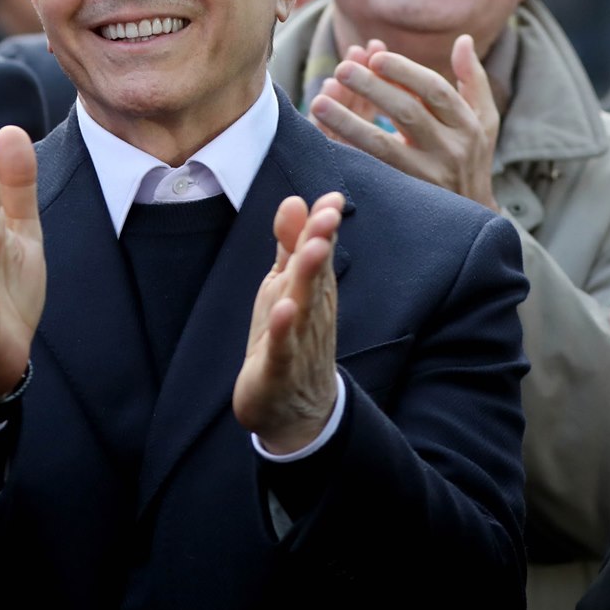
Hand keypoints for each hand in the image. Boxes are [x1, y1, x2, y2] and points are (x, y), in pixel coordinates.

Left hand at [234, 192, 342, 453]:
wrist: (294, 409)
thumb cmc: (290, 336)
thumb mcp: (285, 285)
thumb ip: (290, 244)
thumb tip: (295, 200)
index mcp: (313, 290)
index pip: (320, 252)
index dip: (323, 226)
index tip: (331, 199)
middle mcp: (311, 312)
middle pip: (316, 274)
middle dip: (320, 244)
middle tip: (327, 215)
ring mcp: (297, 341)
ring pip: (303, 306)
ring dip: (308, 278)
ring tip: (311, 250)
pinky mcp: (278, 369)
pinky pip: (281, 348)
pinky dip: (282, 330)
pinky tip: (283, 309)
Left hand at [308, 35, 500, 210]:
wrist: (473, 219)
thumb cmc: (473, 159)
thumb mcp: (484, 120)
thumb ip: (473, 79)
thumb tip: (462, 40)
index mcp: (467, 125)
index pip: (435, 91)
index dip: (405, 72)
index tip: (375, 57)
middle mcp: (450, 150)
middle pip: (407, 113)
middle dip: (373, 89)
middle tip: (342, 69)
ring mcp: (426, 177)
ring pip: (383, 147)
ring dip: (349, 122)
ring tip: (320, 102)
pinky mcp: (405, 197)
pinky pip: (371, 172)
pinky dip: (348, 153)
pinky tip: (324, 139)